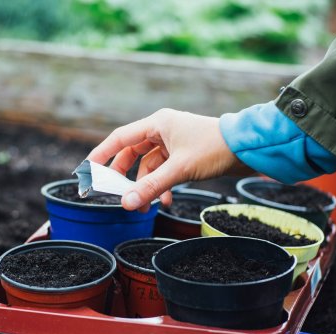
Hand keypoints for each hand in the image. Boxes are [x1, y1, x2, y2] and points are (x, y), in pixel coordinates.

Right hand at [87, 108, 250, 210]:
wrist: (248, 148)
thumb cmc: (215, 148)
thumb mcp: (179, 169)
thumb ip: (151, 186)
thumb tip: (126, 204)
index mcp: (157, 124)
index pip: (119, 138)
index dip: (101, 154)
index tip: (87, 170)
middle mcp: (162, 130)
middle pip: (131, 154)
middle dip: (125, 177)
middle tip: (117, 195)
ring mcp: (172, 143)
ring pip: (148, 166)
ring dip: (145, 186)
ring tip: (145, 206)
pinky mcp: (182, 154)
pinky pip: (162, 171)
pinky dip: (160, 186)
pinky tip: (165, 200)